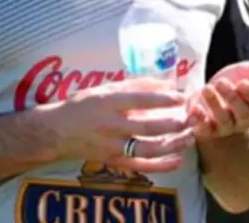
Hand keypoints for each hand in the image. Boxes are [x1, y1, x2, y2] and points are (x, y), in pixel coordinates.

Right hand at [43, 77, 197, 172]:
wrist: (56, 132)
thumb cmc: (83, 105)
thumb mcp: (104, 88)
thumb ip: (134, 85)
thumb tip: (165, 81)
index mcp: (107, 103)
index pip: (139, 101)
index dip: (162, 99)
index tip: (181, 96)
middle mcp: (110, 126)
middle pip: (147, 127)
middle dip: (173, 124)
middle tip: (192, 118)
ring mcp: (111, 146)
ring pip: (147, 149)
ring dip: (172, 144)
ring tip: (190, 136)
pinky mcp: (113, 161)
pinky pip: (140, 167)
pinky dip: (161, 165)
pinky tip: (178, 159)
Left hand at [189, 61, 248, 140]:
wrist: (211, 102)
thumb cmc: (232, 87)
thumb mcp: (244, 75)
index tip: (243, 82)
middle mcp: (243, 121)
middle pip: (242, 113)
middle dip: (232, 98)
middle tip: (220, 82)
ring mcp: (225, 128)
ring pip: (223, 120)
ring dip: (215, 105)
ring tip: (206, 89)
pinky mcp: (207, 131)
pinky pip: (205, 129)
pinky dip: (199, 120)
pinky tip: (194, 109)